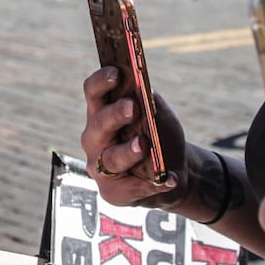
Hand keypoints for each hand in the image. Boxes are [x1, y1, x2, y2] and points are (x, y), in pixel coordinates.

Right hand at [79, 67, 183, 207]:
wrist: (171, 170)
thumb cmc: (159, 137)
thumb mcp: (159, 115)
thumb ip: (150, 102)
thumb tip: (144, 90)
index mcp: (101, 112)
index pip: (93, 92)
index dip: (101, 81)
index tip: (117, 72)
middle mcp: (94, 138)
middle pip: (99, 123)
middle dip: (115, 115)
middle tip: (132, 107)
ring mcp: (99, 166)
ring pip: (112, 157)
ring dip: (129, 151)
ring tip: (144, 146)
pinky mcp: (111, 192)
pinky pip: (129, 187)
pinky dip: (151, 183)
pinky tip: (167, 179)